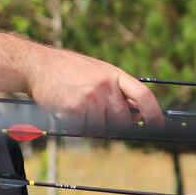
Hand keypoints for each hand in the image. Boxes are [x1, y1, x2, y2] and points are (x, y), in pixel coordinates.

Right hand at [26, 48, 163, 133]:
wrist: (37, 64)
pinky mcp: (75, 107)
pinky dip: (75, 127)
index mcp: (114, 74)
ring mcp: (91, 97)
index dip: (154, 113)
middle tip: (94, 116)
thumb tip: (135, 115)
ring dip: (89, 126)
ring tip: (75, 109)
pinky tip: (65, 111)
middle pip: (122, 120)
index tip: (158, 125)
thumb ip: (116, 90)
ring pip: (101, 128)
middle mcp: (106, 85)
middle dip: (112, 124)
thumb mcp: (97, 71)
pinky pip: (83, 129)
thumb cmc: (66, 70)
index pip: (143, 95)